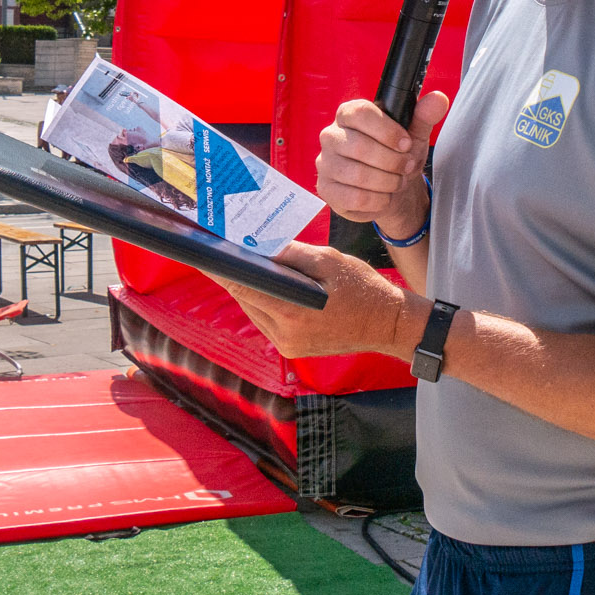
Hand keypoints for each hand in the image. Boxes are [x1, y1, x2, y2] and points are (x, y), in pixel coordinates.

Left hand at [216, 241, 417, 362]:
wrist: (389, 324)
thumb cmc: (363, 289)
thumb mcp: (328, 260)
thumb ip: (291, 253)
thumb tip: (260, 245)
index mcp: (293, 313)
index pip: (244, 287)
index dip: (221, 268)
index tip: (205, 252)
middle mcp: (285, 335)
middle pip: (246, 299)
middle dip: (235, 275)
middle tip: (222, 250)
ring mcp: (289, 346)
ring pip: (254, 311)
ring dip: (249, 289)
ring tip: (241, 263)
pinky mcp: (293, 349)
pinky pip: (267, 321)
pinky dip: (264, 302)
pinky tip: (265, 284)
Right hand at [314, 91, 448, 238]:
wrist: (391, 188)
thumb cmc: (397, 155)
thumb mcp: (414, 134)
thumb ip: (424, 115)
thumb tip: (438, 99)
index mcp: (349, 114)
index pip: (360, 113)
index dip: (387, 130)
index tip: (406, 144)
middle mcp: (331, 136)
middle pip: (359, 146)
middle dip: (392, 161)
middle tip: (407, 167)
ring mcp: (325, 163)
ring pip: (357, 175)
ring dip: (387, 182)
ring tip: (397, 182)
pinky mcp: (326, 189)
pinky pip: (353, 198)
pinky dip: (377, 200)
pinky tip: (383, 196)